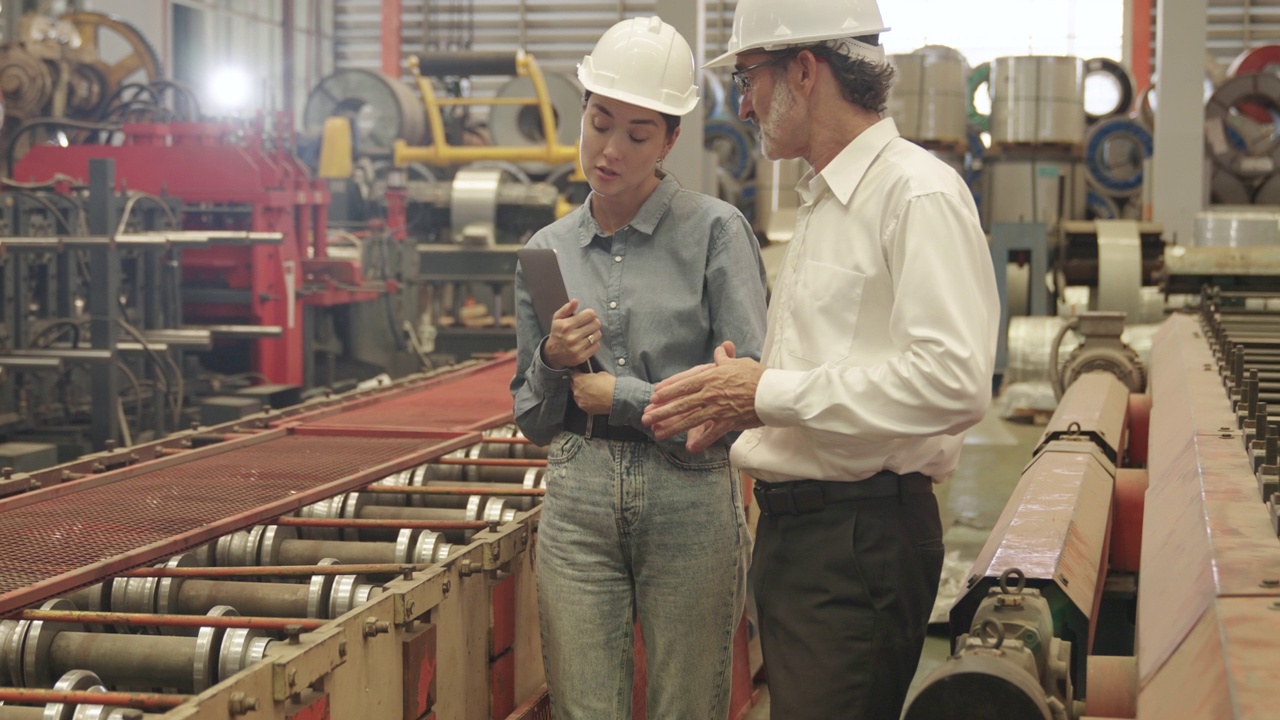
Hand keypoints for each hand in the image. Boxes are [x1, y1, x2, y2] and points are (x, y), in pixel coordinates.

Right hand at [542, 299, 601, 369]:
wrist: (553, 354)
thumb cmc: (557, 333)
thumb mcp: (557, 319)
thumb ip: (566, 308)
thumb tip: (575, 301)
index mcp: (567, 325)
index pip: (590, 314)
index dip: (590, 314)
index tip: (587, 317)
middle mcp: (572, 337)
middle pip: (596, 324)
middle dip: (594, 323)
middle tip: (589, 325)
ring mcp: (577, 348)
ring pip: (598, 335)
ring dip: (595, 333)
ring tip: (588, 333)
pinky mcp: (582, 357)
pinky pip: (597, 346)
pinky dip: (594, 343)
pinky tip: (588, 342)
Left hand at [571, 371, 615, 415]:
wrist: (616, 398)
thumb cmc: (609, 385)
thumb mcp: (600, 374)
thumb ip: (591, 376)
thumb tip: (591, 378)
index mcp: (578, 380)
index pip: (573, 375)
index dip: (578, 373)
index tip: (580, 373)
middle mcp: (576, 391)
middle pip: (574, 386)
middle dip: (579, 385)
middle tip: (588, 384)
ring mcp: (580, 401)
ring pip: (578, 396)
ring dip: (582, 394)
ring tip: (592, 393)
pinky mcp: (585, 409)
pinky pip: (583, 404)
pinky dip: (587, 402)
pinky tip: (594, 400)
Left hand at [642, 341, 765, 451]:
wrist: (774, 392)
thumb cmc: (757, 375)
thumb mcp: (738, 363)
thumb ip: (725, 358)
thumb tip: (721, 348)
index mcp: (710, 377)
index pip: (683, 384)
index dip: (667, 391)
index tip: (654, 397)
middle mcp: (710, 393)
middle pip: (681, 403)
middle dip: (661, 411)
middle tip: (646, 418)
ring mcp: (718, 409)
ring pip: (690, 419)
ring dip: (672, 427)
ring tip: (658, 434)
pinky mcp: (728, 422)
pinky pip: (711, 433)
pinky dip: (700, 441)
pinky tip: (689, 448)